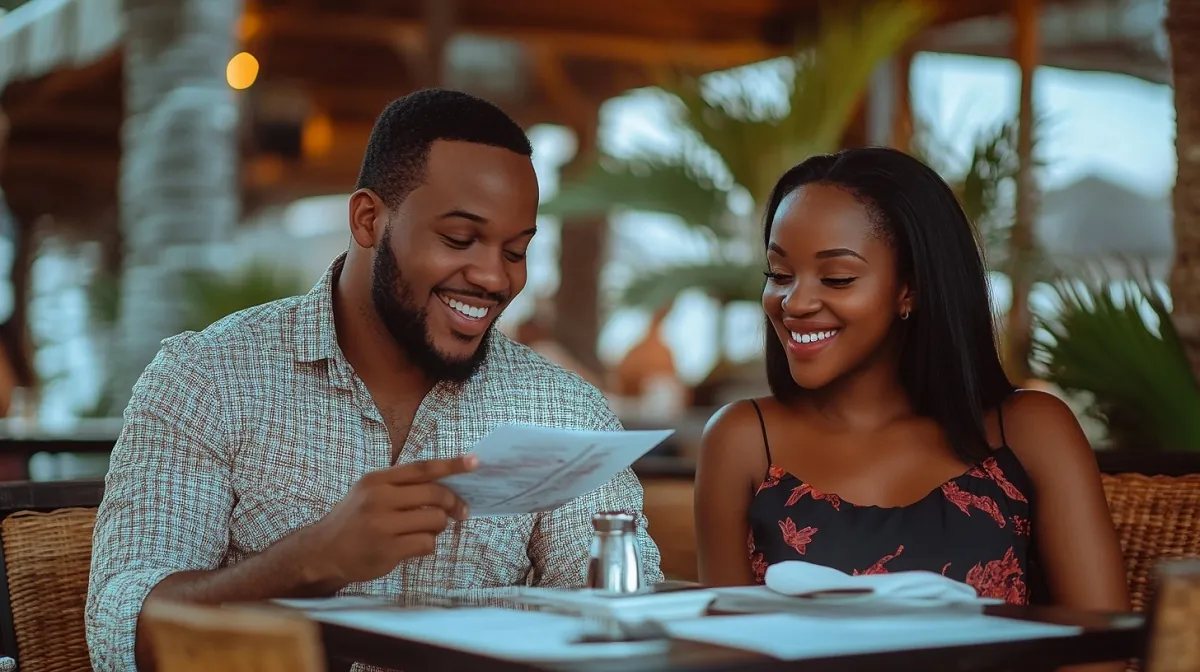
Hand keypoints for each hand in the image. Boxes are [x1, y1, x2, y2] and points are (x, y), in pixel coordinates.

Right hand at [300, 454, 477, 588]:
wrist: (322, 552)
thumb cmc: (353, 520)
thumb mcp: (369, 493)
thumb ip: (401, 486)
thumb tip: (445, 484)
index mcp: (377, 481)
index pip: (422, 468)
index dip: (452, 464)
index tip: (475, 462)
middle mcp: (379, 499)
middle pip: (434, 494)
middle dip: (453, 503)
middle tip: (460, 511)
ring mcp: (383, 525)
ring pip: (435, 520)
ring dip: (438, 527)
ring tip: (424, 531)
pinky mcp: (388, 549)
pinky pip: (427, 543)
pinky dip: (428, 545)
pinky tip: (414, 546)